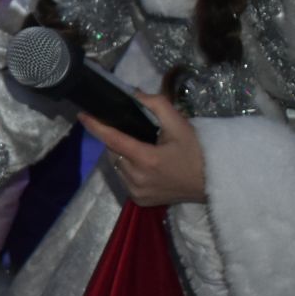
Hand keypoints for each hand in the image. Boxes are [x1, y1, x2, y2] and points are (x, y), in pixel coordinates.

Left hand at [79, 91, 204, 206]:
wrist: (212, 182)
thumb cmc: (196, 151)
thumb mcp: (179, 124)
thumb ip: (156, 105)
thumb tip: (134, 94)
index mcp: (146, 159)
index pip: (112, 140)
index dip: (95, 126)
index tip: (83, 115)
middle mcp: (137, 178)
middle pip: (113, 152)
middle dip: (116, 140)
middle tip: (132, 132)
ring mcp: (137, 192)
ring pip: (117, 167)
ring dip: (121, 155)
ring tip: (139, 148)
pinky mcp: (139, 200)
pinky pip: (124, 179)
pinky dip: (128, 169)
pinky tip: (143, 165)